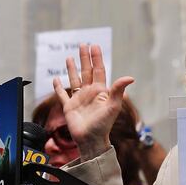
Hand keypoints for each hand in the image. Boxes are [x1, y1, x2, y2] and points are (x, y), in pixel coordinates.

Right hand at [53, 44, 134, 160]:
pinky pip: (62, 95)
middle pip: (86, 71)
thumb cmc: (104, 125)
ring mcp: (79, 99)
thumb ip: (118, 90)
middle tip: (83, 44)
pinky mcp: (69, 107)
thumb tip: (130, 77)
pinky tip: (55, 79)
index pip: (98, 70)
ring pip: (74, 80)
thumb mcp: (113, 106)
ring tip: (70, 57)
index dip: (97, 58)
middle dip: (85, 58)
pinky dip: (58, 87)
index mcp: (100, 91)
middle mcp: (89, 93)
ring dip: (72, 69)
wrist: (91, 140)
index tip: (95, 46)